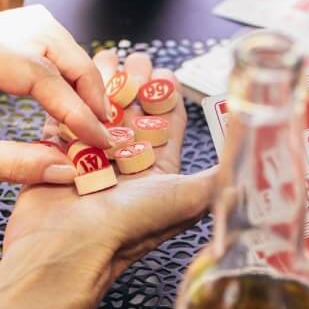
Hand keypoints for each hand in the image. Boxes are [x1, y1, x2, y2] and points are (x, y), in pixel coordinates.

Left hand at [0, 7, 115, 185]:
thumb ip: (16, 163)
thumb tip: (67, 169)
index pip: (40, 74)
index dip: (77, 111)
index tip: (99, 141)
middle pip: (51, 39)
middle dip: (84, 81)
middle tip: (101, 123)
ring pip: (43, 32)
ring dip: (71, 68)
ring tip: (86, 110)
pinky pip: (25, 43)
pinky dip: (51, 66)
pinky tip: (59, 99)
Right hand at [0, 50, 214, 298]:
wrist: (70, 248)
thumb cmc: (131, 227)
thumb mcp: (187, 200)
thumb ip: (218, 181)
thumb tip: (249, 170)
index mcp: (159, 176)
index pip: (168, 126)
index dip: (167, 98)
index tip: (164, 72)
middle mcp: (126, 169)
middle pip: (132, 115)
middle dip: (134, 84)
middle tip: (134, 60)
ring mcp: (91, 163)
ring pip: (99, 113)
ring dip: (102, 86)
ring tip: (105, 60)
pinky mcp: (58, 159)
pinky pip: (65, 122)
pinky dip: (69, 99)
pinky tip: (72, 78)